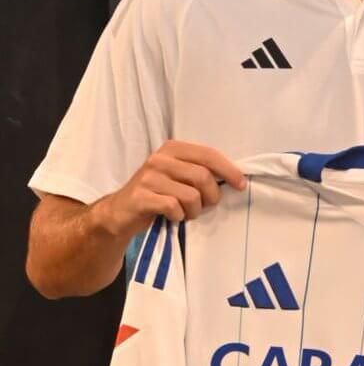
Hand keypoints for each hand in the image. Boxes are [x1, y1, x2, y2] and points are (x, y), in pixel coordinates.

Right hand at [93, 140, 246, 237]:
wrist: (120, 213)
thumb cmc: (158, 193)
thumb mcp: (178, 176)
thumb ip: (200, 170)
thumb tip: (234, 178)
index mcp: (173, 148)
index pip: (209, 154)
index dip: (229, 170)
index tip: (241, 185)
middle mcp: (159, 158)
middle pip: (203, 176)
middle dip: (211, 196)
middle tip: (206, 205)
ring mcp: (148, 177)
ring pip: (191, 195)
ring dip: (195, 210)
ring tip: (187, 213)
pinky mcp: (140, 196)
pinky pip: (173, 207)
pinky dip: (179, 216)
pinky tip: (173, 216)